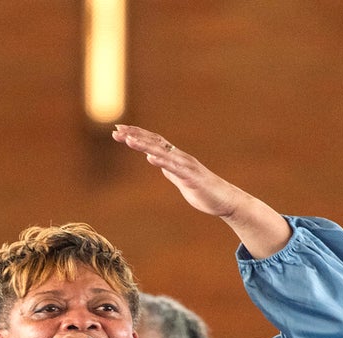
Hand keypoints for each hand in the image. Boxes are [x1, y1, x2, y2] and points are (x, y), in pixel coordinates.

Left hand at [111, 124, 289, 257]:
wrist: (226, 201)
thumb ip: (169, 169)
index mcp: (176, 158)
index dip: (136, 135)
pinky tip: (150, 158)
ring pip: (162, 152)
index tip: (119, 131)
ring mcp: (186, 166)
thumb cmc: (204, 191)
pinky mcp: (192, 177)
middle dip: (135, 135)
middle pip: (154, 142)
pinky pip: (175, 168)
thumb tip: (156, 161)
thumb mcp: (180, 179)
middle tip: (117, 130)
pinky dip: (162, 162)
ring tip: (128, 140)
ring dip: (145, 145)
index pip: (153, 142)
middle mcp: (180, 157)